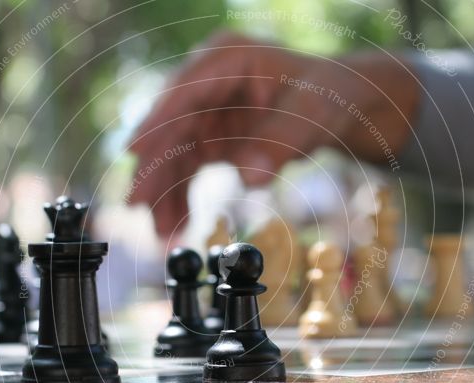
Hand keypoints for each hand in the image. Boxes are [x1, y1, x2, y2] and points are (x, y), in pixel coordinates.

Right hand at [128, 31, 417, 236]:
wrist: (338, 107)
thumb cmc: (329, 96)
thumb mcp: (314, 114)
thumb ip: (282, 142)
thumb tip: (250, 179)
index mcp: (227, 58)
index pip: (185, 91)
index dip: (158, 122)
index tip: (135, 151)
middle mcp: (207, 84)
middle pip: (170, 127)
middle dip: (154, 168)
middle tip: (139, 205)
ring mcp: (204, 113)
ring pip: (171, 155)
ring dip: (163, 193)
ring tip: (162, 234)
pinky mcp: (208, 140)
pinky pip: (184, 172)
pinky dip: (179, 200)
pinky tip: (176, 228)